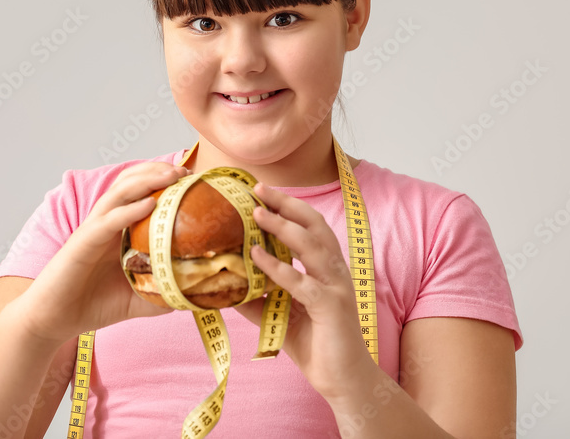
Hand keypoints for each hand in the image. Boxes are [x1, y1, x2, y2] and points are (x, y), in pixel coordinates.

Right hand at [13, 162, 190, 343]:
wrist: (54, 321)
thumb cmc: (94, 305)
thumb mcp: (138, 300)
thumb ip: (163, 293)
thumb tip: (195, 293)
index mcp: (119, 229)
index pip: (141, 192)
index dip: (165, 181)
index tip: (193, 180)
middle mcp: (106, 222)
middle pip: (130, 182)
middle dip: (158, 171)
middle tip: (186, 172)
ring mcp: (93, 230)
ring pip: (119, 193)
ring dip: (147, 180)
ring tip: (172, 176)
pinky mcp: (82, 243)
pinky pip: (108, 221)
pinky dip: (129, 210)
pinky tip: (150, 205)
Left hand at [233, 183, 378, 402]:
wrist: (344, 381)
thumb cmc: (317, 346)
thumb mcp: (280, 316)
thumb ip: (258, 299)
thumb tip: (225, 285)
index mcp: (326, 268)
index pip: (310, 226)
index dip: (288, 206)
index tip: (261, 191)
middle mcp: (334, 271)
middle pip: (314, 225)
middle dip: (287, 204)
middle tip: (258, 189)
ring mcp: (336, 287)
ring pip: (311, 246)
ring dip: (283, 227)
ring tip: (257, 213)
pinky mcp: (332, 307)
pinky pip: (302, 282)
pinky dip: (278, 267)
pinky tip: (256, 257)